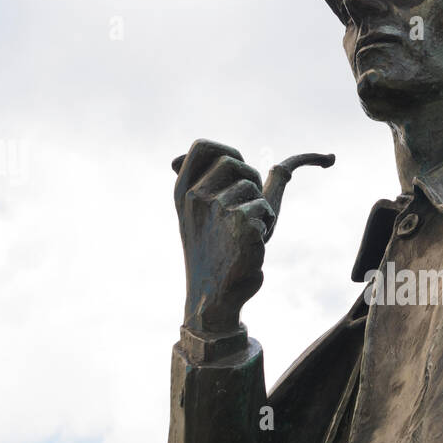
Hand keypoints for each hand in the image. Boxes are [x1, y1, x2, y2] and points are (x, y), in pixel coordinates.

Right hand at [173, 139, 274, 337]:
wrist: (212, 295)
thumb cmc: (209, 254)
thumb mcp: (193, 217)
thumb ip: (197, 186)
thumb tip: (175, 159)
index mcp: (183, 192)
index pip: (201, 147)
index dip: (226, 150)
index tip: (237, 165)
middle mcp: (196, 197)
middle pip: (234, 161)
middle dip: (249, 178)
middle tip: (247, 204)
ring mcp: (218, 209)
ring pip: (254, 187)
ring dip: (259, 206)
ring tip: (246, 231)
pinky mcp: (242, 223)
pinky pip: (266, 208)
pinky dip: (267, 223)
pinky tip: (254, 242)